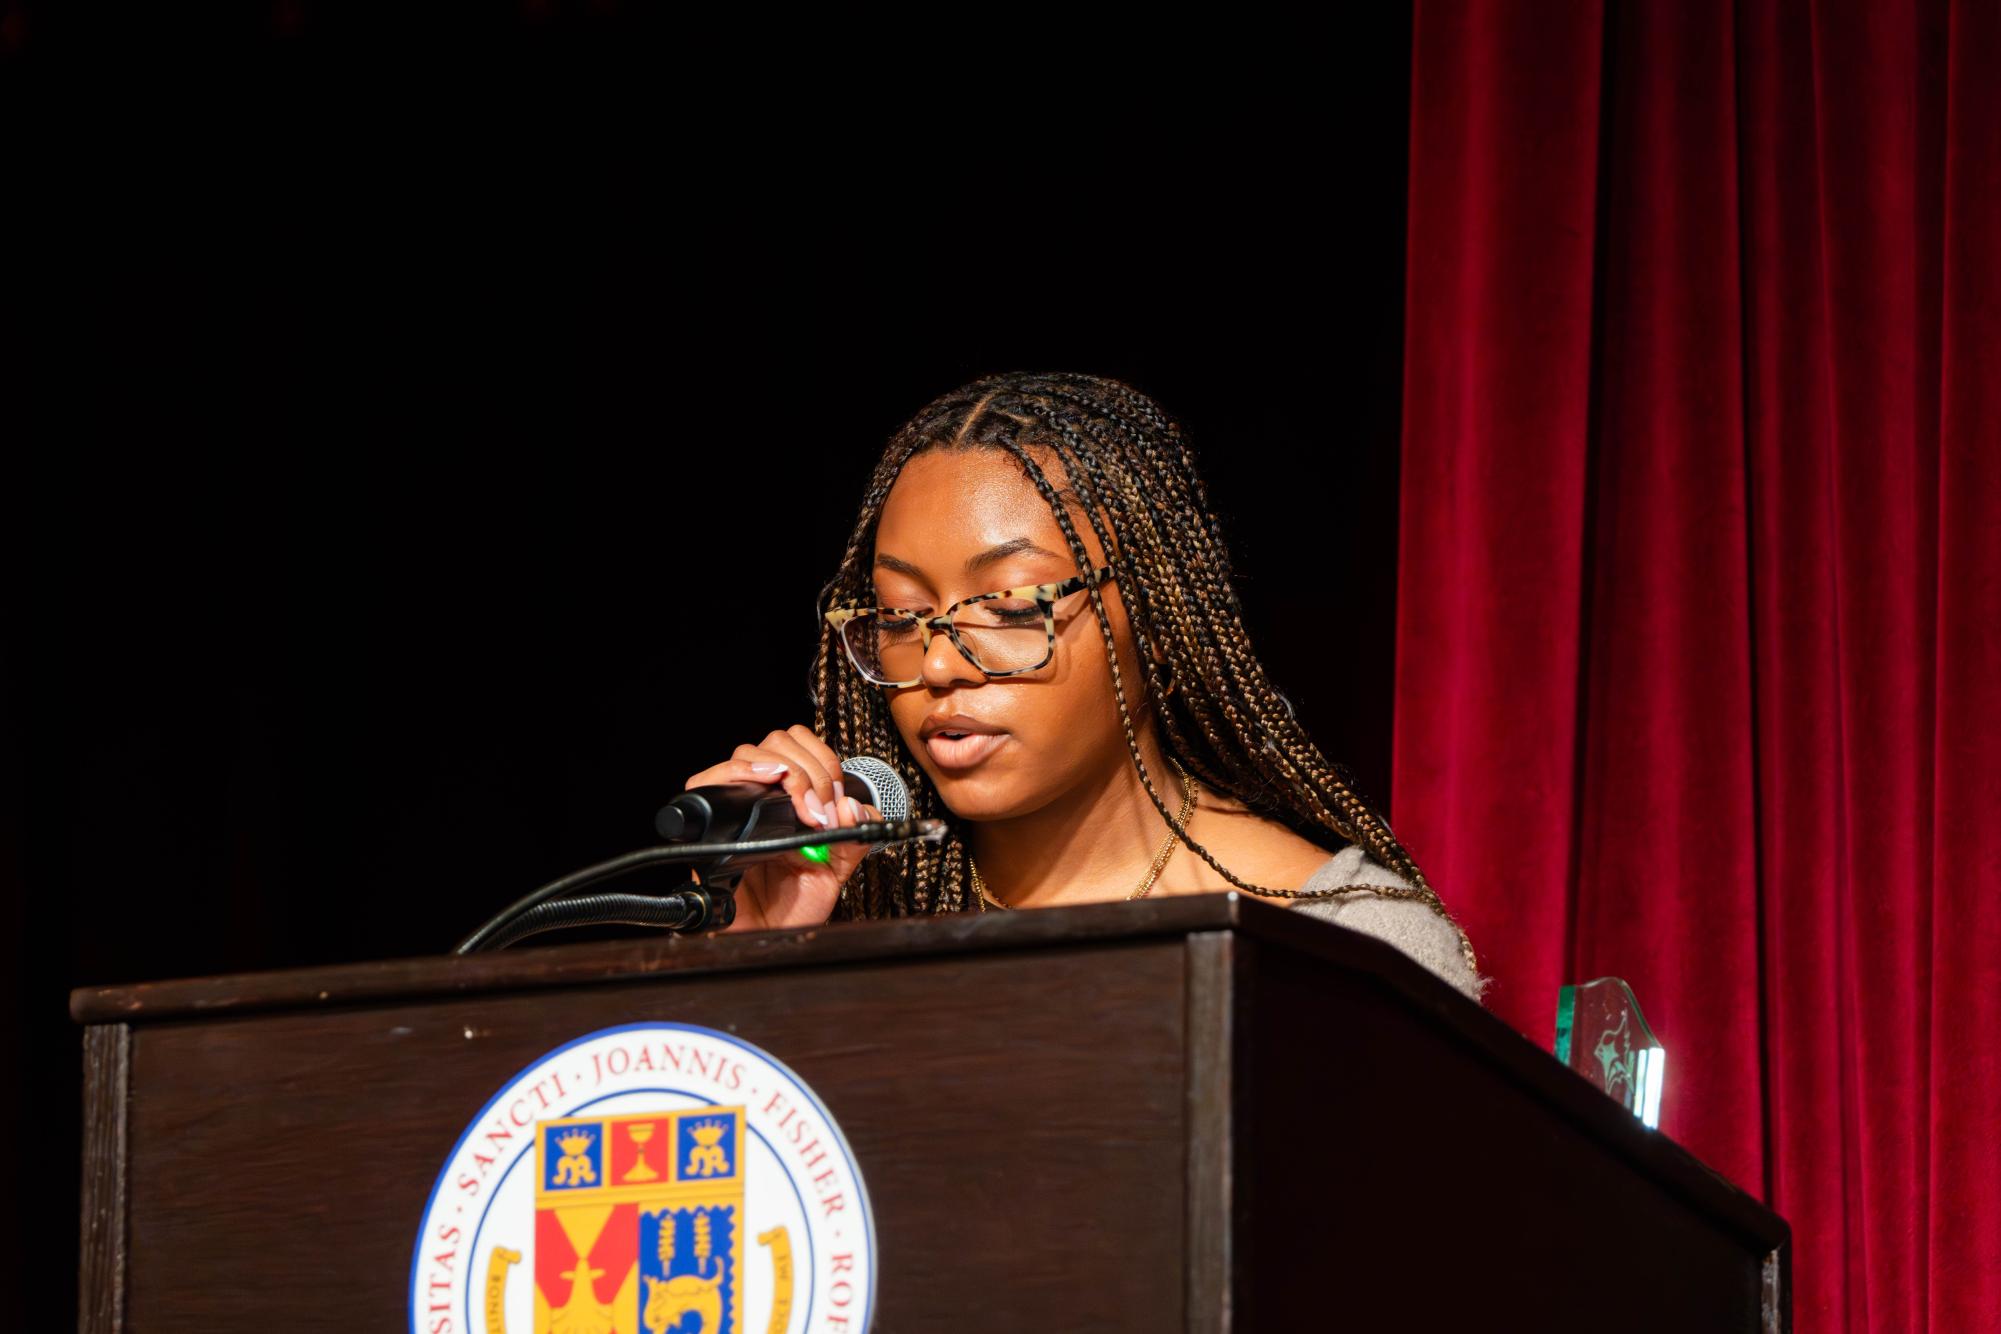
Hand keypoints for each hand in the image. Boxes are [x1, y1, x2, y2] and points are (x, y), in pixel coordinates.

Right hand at [680, 725, 881, 932]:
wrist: (771, 939)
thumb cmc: (795, 907)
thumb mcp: (837, 868)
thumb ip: (855, 835)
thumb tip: (853, 805)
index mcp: (792, 801)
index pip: (801, 746)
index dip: (823, 763)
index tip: (833, 802)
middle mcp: (763, 800)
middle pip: (776, 743)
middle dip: (807, 769)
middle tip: (819, 809)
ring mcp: (737, 810)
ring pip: (747, 755)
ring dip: (782, 770)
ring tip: (801, 805)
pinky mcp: (711, 826)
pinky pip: (705, 783)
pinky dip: (736, 773)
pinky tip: (766, 782)